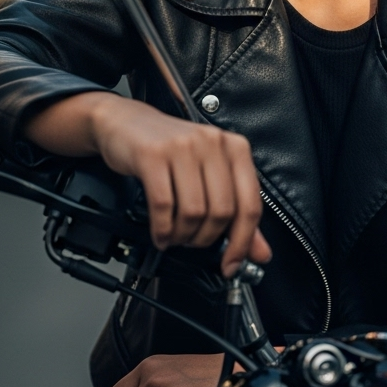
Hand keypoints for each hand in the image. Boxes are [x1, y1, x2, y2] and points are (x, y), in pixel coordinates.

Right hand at [26, 92, 270, 271]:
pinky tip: (160, 233)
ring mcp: (183, 146)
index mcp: (235, 148)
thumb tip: (260, 253)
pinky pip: (164, 205)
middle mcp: (213, 143)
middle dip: (206, 239)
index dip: (243, 242)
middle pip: (222, 212)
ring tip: (175, 237)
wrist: (126, 123)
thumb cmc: (170, 150)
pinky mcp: (153, 154)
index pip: (251, 204)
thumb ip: (237, 213)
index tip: (231, 264)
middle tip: (192, 243)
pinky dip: (162, 229)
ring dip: (182, 236)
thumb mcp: (208, 174)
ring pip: (194, 211)